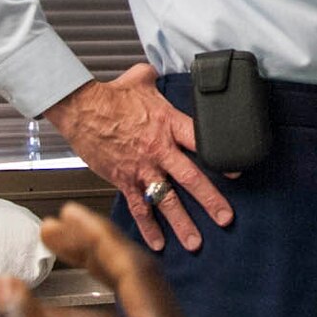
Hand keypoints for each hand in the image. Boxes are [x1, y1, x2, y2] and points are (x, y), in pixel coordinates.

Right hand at [41, 64, 232, 251]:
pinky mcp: (123, 180)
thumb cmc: (110, 95)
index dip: (222, 159)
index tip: (236, 174)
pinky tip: (158, 244)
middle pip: (191, 179)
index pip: (203, 143)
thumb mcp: (139, 79)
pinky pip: (139, 208)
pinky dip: (148, 227)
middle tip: (226, 219)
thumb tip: (156, 72)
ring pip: (166, 200)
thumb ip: (154, 79)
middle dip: (211, 201)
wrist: (80, 109)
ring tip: (196, 242)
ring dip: (182, 223)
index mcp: (169, 124)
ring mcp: (141, 168)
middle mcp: (159, 150)